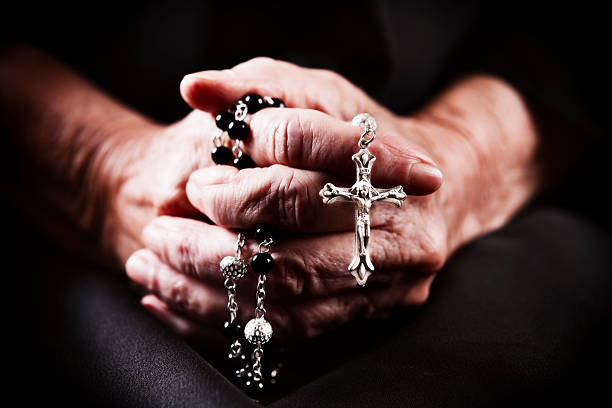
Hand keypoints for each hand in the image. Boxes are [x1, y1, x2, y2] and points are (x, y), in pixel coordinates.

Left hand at [126, 59, 540, 339]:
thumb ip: (254, 87)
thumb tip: (194, 87)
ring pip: (285, 293)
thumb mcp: (314, 95)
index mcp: (385, 155)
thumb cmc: (360, 138)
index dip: (244, 164)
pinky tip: (173, 301)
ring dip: (203, 286)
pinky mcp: (370, 309)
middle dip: (214, 236)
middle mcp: (399, 221)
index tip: (200, 183)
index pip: (309, 148)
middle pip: (295, 234)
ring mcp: (389, 274)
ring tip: (150, 268)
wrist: (436, 195)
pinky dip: (222, 318)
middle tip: (161, 231)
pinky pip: (289, 328)